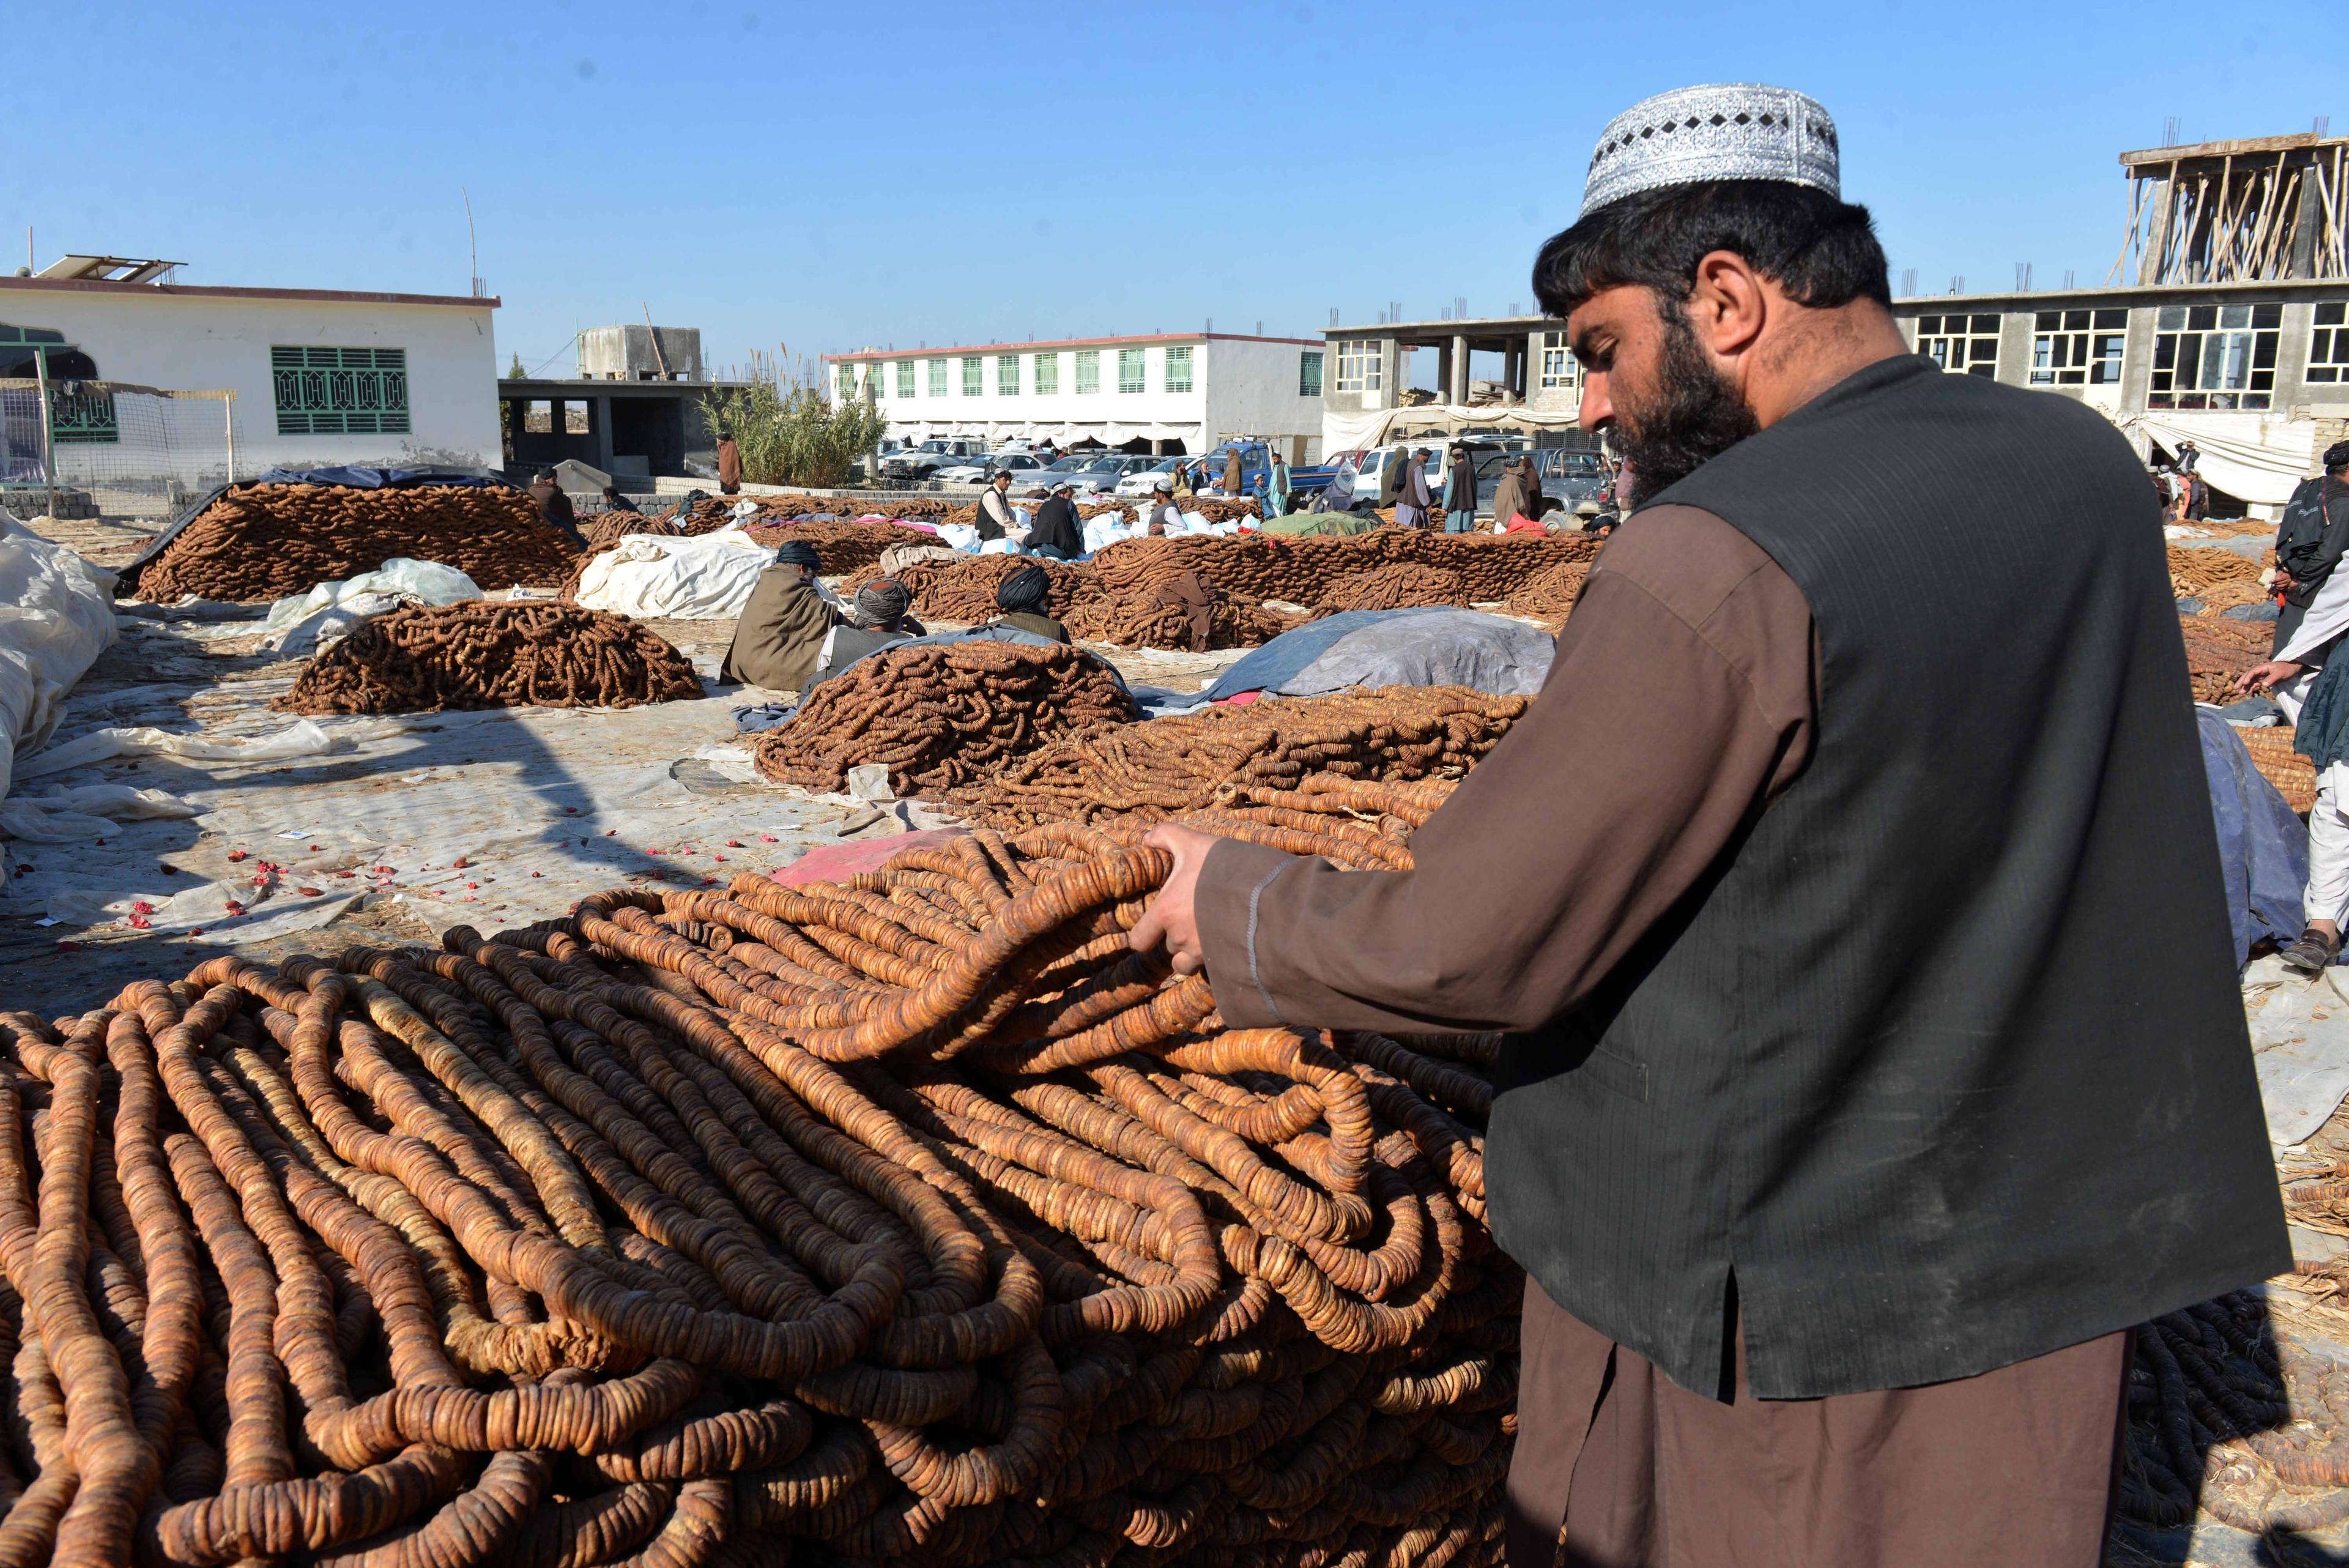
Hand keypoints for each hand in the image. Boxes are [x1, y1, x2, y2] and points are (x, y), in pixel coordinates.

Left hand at [1128, 823, 1218, 975]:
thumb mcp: (1193, 843)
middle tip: (1191, 917)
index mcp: (1166, 912)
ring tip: (1204, 934)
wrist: (1263, 890)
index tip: (1154, 925)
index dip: (1144, 934)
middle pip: (1168, 946)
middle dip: (1176, 935)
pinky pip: (1209, 967)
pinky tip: (1223, 940)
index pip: (1139, 939)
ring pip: (1186, 962)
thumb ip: (1167, 835)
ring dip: (1190, 953)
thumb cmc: (1222, 866)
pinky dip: (1211, 958)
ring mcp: (1202, 951)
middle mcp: (1180, 937)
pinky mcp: (1222, 959)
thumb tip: (1146, 838)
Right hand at [2234, 661, 2304, 695]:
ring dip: (2245, 686)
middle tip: (2235, 688)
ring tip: (2241, 693)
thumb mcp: (2280, 674)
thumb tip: (2263, 685)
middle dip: (2242, 681)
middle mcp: (2260, 671)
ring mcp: (2261, 675)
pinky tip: (2248, 692)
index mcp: (2263, 667)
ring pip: (2250, 680)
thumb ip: (2272, 679)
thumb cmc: (2286, 669)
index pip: (2253, 672)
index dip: (2247, 677)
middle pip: (2248, 675)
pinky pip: (2255, 683)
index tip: (2244, 684)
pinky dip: (2251, 687)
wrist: (2292, 669)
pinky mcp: (2263, 679)